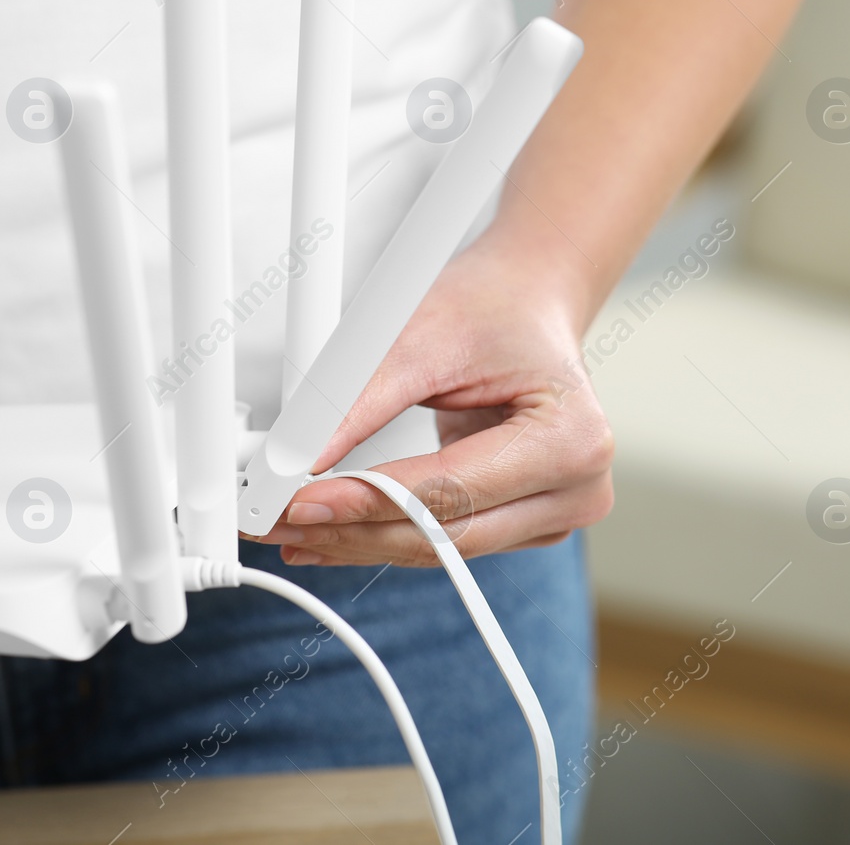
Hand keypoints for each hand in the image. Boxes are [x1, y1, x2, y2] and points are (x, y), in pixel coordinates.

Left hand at [248, 235, 614, 565]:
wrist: (527, 300)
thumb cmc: (492, 307)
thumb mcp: (420, 337)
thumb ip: (357, 402)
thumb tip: (296, 457)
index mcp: (571, 439)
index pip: (448, 491)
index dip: (364, 502)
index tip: (297, 500)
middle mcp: (576, 490)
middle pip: (441, 535)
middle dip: (348, 530)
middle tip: (273, 521)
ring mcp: (553, 515)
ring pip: (436, 549)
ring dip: (355, 540)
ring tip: (285, 527)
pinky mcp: (522, 524)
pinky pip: (440, 539)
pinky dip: (379, 533)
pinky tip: (326, 531)